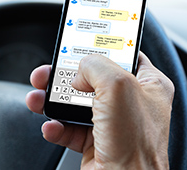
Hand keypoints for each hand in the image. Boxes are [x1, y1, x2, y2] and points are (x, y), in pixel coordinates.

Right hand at [25, 53, 173, 168]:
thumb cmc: (135, 144)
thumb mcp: (117, 86)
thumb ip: (95, 65)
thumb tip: (78, 72)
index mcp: (148, 84)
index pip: (123, 54)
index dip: (101, 46)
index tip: (81, 42)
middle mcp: (130, 103)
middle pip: (91, 78)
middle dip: (65, 75)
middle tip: (49, 72)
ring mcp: (111, 123)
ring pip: (75, 102)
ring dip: (52, 99)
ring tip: (38, 97)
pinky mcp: (95, 142)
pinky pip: (68, 127)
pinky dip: (56, 126)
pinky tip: (52, 126)